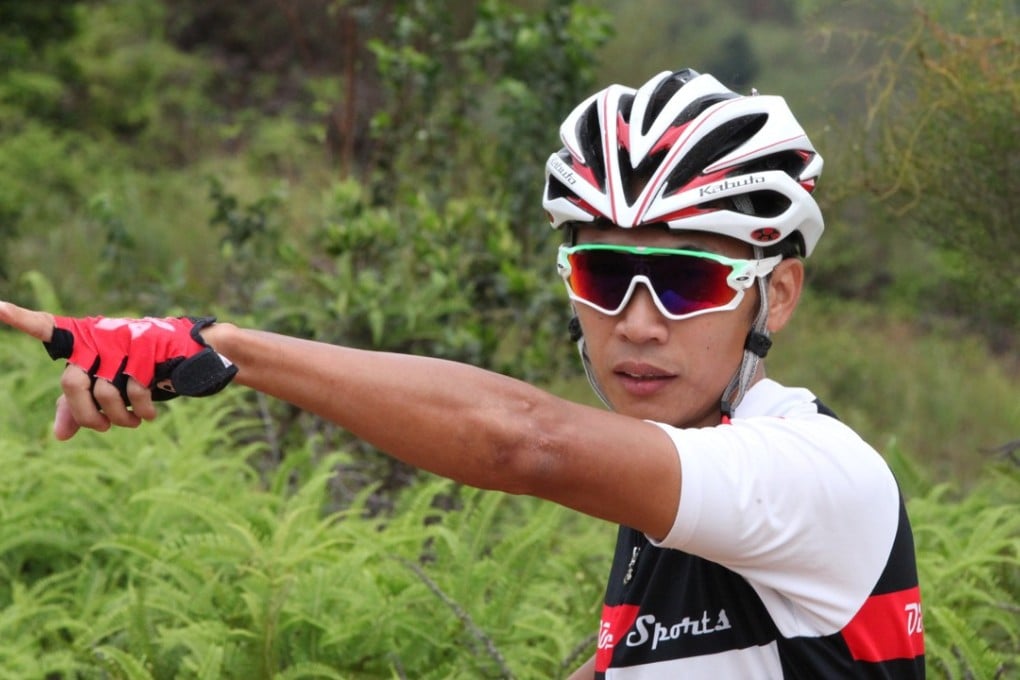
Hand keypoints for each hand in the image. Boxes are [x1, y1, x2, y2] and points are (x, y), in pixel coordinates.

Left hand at [0, 301, 236, 439]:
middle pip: (71, 384)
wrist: (187, 352)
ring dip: (118, 419)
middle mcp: (98, 338)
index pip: (47, 328)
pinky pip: (133, 394)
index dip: (22, 319)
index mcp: (83, 340)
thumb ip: (77, 407)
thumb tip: (60, 435)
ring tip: (130, 423)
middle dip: (87, 416)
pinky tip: (148, 415)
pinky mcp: (146, 353)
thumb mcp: (107, 385)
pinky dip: (140, 412)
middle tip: (102, 429)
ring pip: (103, 394)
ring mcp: (122, 344)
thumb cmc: (141, 367)